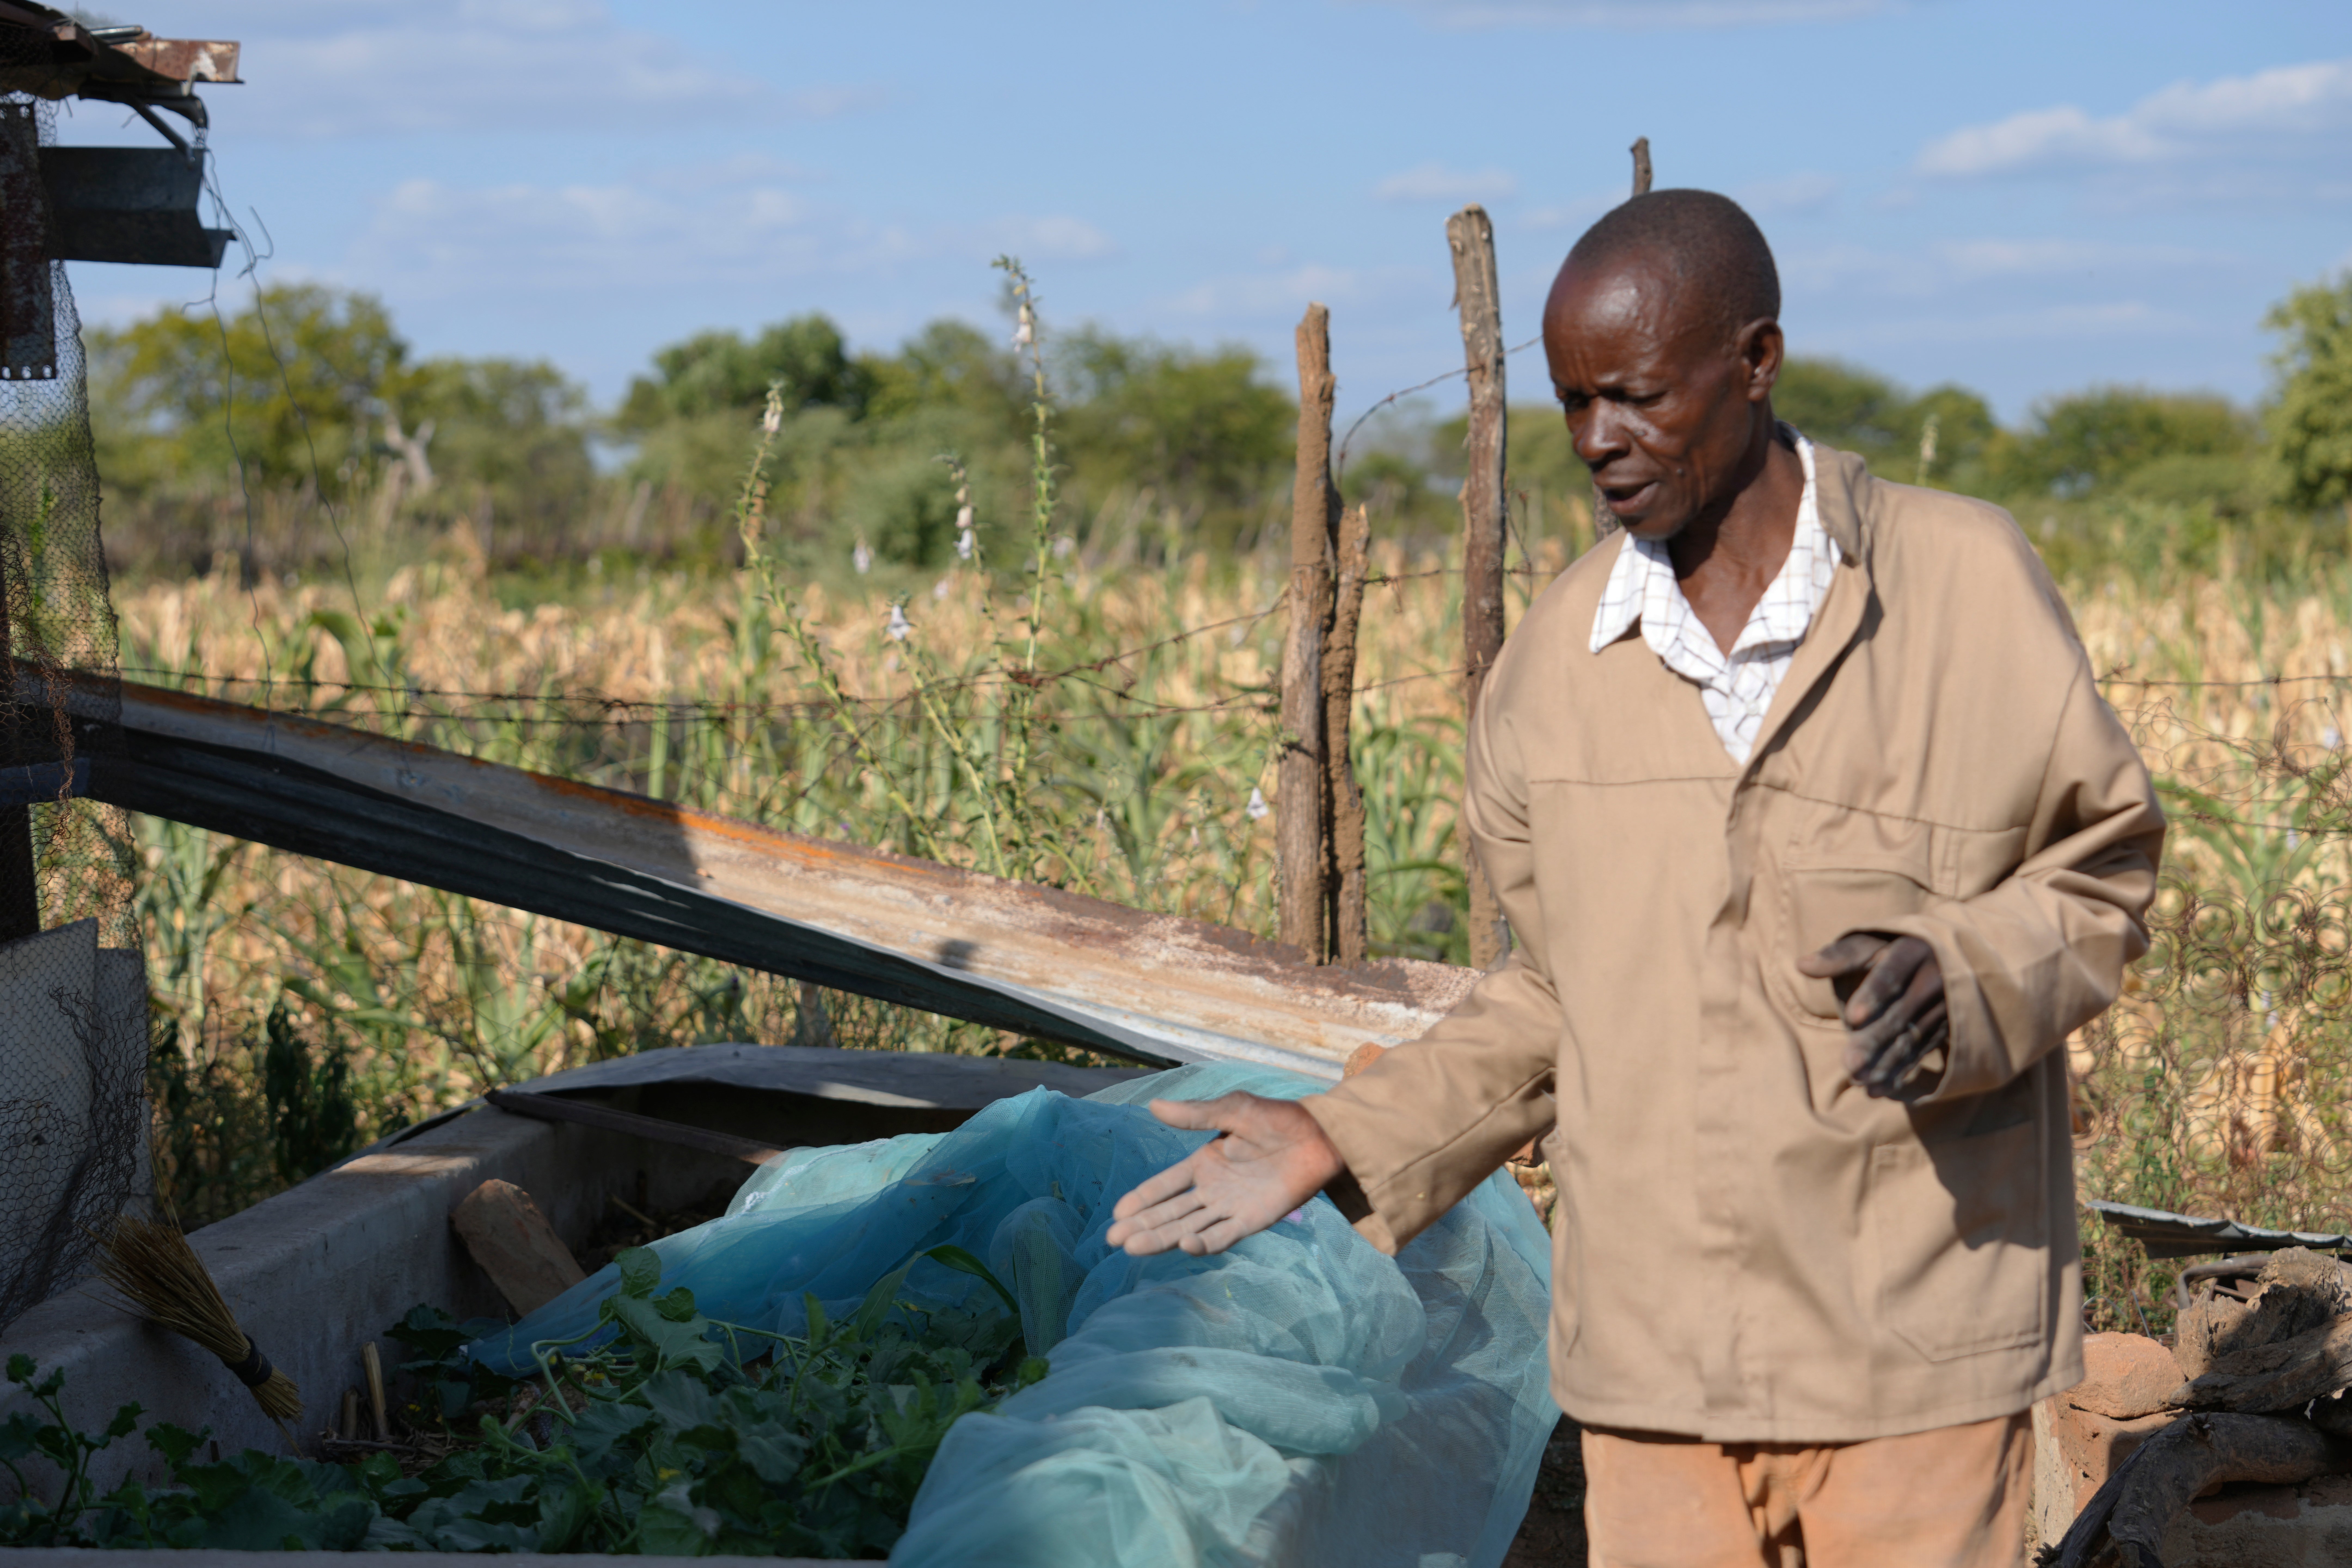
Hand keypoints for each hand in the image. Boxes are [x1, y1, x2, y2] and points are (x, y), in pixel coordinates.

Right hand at [1105, 1093, 1346, 1256]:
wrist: (1320, 1137)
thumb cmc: (1277, 1118)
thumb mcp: (1233, 1109)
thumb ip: (1196, 1115)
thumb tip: (1153, 1106)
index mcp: (1203, 1163)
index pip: (1164, 1185)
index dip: (1141, 1199)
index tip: (1117, 1213)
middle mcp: (1213, 1189)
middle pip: (1170, 1212)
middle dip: (1142, 1225)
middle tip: (1114, 1239)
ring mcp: (1231, 1207)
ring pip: (1188, 1228)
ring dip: (1162, 1238)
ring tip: (1133, 1248)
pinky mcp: (1253, 1221)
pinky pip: (1223, 1236)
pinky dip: (1204, 1243)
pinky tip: (1185, 1244)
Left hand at [1795, 934, 1946, 1098]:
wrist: (1942, 957)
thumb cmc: (1891, 949)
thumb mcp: (1868, 944)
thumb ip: (1839, 956)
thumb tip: (1800, 964)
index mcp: (1913, 951)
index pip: (1892, 974)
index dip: (1872, 995)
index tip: (1852, 1017)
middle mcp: (1933, 980)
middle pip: (1899, 1014)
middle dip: (1874, 1040)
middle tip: (1849, 1064)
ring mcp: (1941, 1007)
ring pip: (1910, 1039)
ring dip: (1885, 1063)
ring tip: (1859, 1081)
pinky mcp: (1942, 1029)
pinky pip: (1919, 1053)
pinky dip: (1898, 1072)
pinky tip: (1876, 1090)